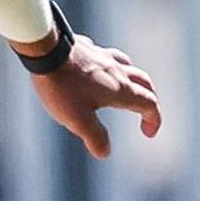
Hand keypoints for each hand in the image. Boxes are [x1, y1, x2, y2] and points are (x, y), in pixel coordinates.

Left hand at [26, 34, 161, 158]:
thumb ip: (94, 137)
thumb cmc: (62, 86)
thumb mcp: (77, 119)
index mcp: (121, 89)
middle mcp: (117, 70)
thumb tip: (105, 153)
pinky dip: (109, 65)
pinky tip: (97, 67)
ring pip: (127, 66)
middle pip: (144, 83)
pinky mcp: (86, 48)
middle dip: (149, 99)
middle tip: (144, 112)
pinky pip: (105, 55)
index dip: (153, 120)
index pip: (149, 104)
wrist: (45, 49)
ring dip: (133, 79)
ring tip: (127, 88)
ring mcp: (102, 56)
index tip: (147, 133)